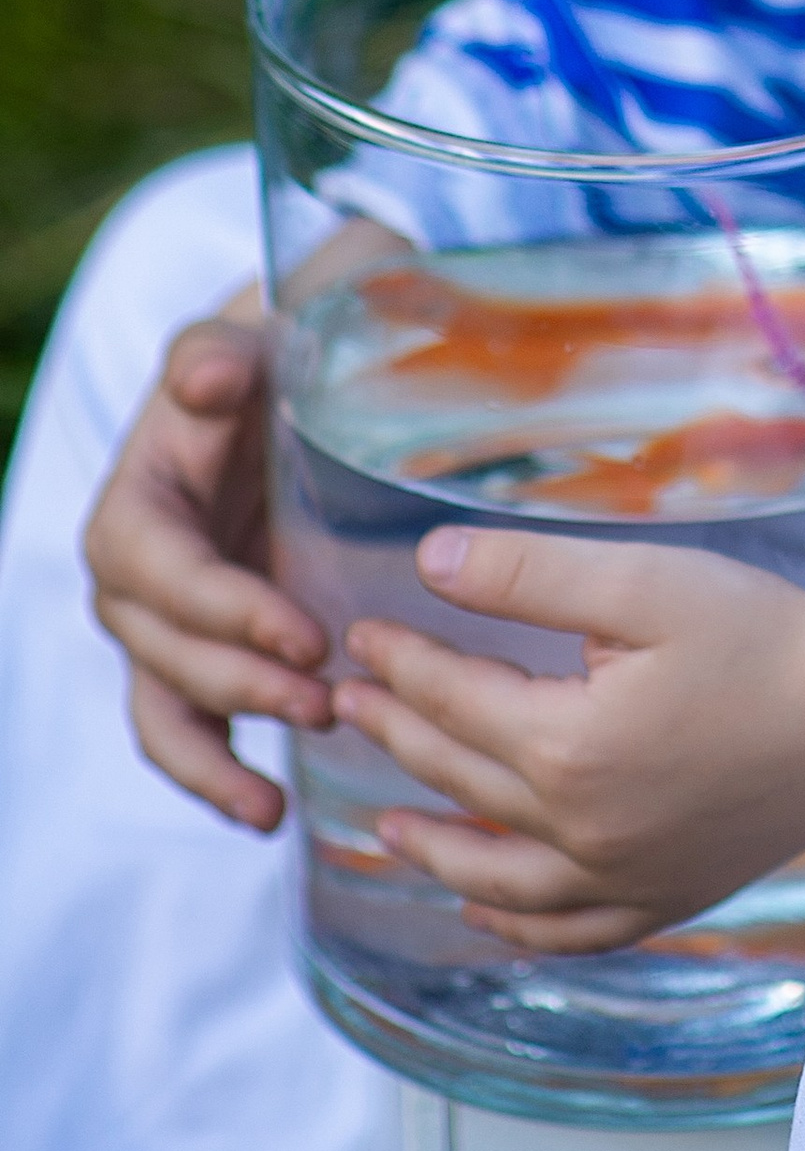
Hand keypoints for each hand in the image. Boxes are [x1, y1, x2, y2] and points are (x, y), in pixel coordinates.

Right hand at [83, 298, 332, 831]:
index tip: (307, 634)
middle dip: (241, 686)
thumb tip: (210, 375)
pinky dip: (216, 776)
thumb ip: (216, 353)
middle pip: (168, 653)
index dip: (227, 612)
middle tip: (326, 703)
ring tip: (276, 802)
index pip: (165, 573)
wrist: (290, 385)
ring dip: (217, 759)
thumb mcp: (248, 338)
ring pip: (166, 711)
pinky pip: (186, 731)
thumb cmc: (274, 360)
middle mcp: (132, 577)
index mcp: (136, 505)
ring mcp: (162, 626)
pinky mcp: (198, 654)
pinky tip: (270, 812)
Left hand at [335, 528, 804, 952]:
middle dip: (398, 734)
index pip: (453, 701)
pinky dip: (511, 921)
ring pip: (495, 876)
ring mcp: (619, 878)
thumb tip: (428, 563)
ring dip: (431, 846)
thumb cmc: (760, 634)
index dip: (400, 663)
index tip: (358, 635)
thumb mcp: (641, 582)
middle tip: (349, 704)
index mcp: (564, 747)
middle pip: (461, 781)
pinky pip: (564, 929)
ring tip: (384, 826)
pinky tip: (484, 906)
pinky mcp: (662, 898)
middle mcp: (577, 831)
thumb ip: (527, 575)